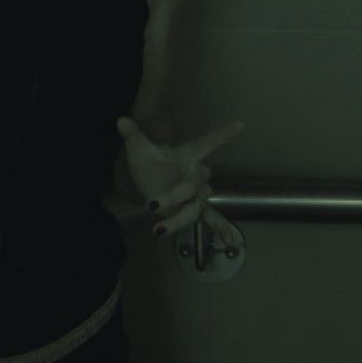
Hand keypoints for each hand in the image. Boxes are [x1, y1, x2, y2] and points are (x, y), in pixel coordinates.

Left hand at [116, 116, 241, 246]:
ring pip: (195, 207)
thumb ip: (133, 135)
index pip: (208, 143)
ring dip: (177, 219)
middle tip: (150, 205)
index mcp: (188, 156)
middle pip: (191, 185)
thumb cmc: (151, 163)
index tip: (240, 125)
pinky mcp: (196, 210)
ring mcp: (197, 194)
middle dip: (172, 195)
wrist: (151, 181)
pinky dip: (220, 228)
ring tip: (159, 230)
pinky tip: (229, 242)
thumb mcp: (140, 149)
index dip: (223, 135)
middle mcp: (196, 175)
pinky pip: (210, 219)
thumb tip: (120, 120)